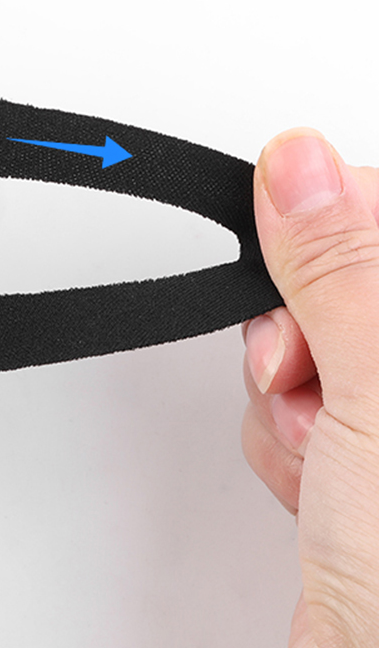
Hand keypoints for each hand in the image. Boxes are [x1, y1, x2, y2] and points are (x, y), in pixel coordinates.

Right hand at [242, 128, 378, 647]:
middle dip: (303, 329)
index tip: (299, 244)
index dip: (342, 219)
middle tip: (313, 370)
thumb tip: (300, 163)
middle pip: (345, 280)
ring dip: (289, 399)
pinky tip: (319, 484)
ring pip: (310, 345)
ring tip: (326, 451)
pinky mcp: (362, 456)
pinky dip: (286, 442)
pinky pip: (296, 404)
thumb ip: (342, 269)